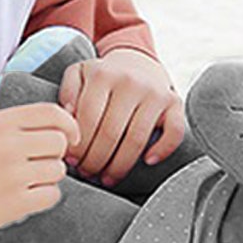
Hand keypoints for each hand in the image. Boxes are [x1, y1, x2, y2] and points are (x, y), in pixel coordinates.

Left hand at [57, 48, 184, 185]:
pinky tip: (148, 161)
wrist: (138, 64)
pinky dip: (162, 150)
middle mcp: (131, 82)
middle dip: (95, 161)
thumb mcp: (80, 75)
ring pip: (137, 139)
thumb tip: (67, 115)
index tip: (72, 161)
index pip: (88, 118)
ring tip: (107, 178)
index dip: (78, 145)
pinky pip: (174, 132)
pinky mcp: (175, 103)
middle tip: (87, 173)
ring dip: (120, 166)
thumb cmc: (104, 78)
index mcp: (103, 74)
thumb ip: (68, 92)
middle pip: (110, 133)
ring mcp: (155, 93)